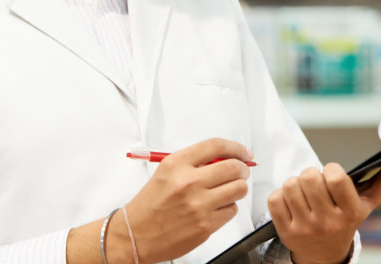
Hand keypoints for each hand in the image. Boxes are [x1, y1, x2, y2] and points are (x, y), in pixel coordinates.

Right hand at [121, 138, 253, 261]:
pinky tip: (215, 208)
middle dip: (243, 169)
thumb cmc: (150, 205)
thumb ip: (193, 163)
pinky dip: (228, 207)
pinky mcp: (205, 225)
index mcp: (176, 164)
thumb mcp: (166, 173)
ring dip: (237, 188)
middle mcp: (188, 182)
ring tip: (227, 191)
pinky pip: (232, 210)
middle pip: (234, 167)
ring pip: (239, 189)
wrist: (137, 235)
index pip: (216, 146)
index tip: (244, 152)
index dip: (236, 148)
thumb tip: (225, 158)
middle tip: (241, 172)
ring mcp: (198, 205)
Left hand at [268, 156, 380, 263]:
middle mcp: (327, 222)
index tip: (333, 175)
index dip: (332, 170)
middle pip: (308, 177)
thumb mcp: (368, 203)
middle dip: (311, 174)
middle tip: (316, 183)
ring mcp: (305, 228)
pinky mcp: (285, 231)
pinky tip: (293, 202)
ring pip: (290, 186)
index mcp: (349, 212)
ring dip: (295, 184)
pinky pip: (275, 199)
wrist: (325, 256)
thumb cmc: (346, 221)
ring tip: (305, 193)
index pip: (335, 177)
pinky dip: (281, 196)